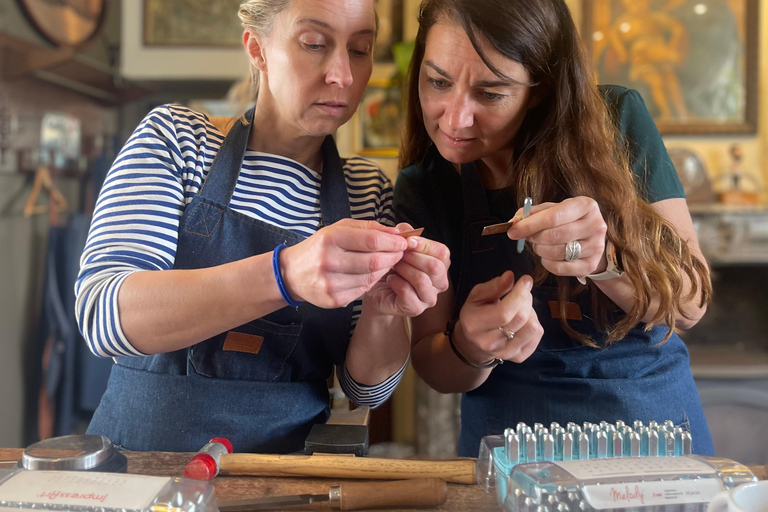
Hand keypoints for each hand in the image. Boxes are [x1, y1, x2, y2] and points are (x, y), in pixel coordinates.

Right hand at [281, 218, 406, 307]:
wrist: (292, 273)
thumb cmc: (319, 247)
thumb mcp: (338, 229)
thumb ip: (368, 228)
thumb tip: (396, 231)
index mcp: (330, 239)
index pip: (371, 240)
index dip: (392, 242)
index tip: (403, 241)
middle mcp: (329, 261)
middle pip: (374, 261)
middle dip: (393, 256)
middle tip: (400, 252)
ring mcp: (331, 283)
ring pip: (372, 277)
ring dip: (385, 269)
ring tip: (387, 261)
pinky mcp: (334, 300)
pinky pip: (363, 290)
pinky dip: (372, 281)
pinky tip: (372, 274)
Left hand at [364, 223, 450, 316]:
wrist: (378, 292)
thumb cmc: (392, 269)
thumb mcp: (398, 248)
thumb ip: (405, 235)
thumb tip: (405, 228)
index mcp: (440, 265)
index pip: (442, 252)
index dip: (424, 244)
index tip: (407, 241)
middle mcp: (440, 283)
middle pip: (435, 266)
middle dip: (412, 257)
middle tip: (397, 254)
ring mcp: (429, 298)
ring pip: (421, 279)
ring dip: (403, 269)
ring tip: (393, 266)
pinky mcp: (415, 309)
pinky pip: (407, 292)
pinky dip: (395, 282)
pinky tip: (390, 279)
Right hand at [457, 271, 542, 363]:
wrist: (473, 343)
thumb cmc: (476, 313)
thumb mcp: (477, 296)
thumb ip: (493, 286)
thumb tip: (510, 276)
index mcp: (475, 325)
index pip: (504, 312)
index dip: (519, 294)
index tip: (526, 280)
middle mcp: (490, 343)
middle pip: (521, 318)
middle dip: (526, 299)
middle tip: (522, 291)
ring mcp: (505, 353)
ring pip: (533, 328)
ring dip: (531, 312)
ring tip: (521, 307)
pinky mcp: (518, 357)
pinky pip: (537, 336)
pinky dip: (535, 323)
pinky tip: (524, 320)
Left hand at [506, 196, 607, 279]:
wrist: (592, 237)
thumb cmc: (569, 220)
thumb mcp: (554, 209)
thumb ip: (533, 213)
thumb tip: (514, 222)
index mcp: (585, 206)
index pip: (553, 217)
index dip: (530, 225)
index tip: (513, 231)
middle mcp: (595, 225)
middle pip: (553, 236)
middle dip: (534, 238)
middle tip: (529, 237)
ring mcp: (595, 247)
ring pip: (556, 253)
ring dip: (540, 250)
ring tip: (539, 245)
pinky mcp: (590, 265)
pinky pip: (559, 268)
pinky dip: (547, 263)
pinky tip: (547, 256)